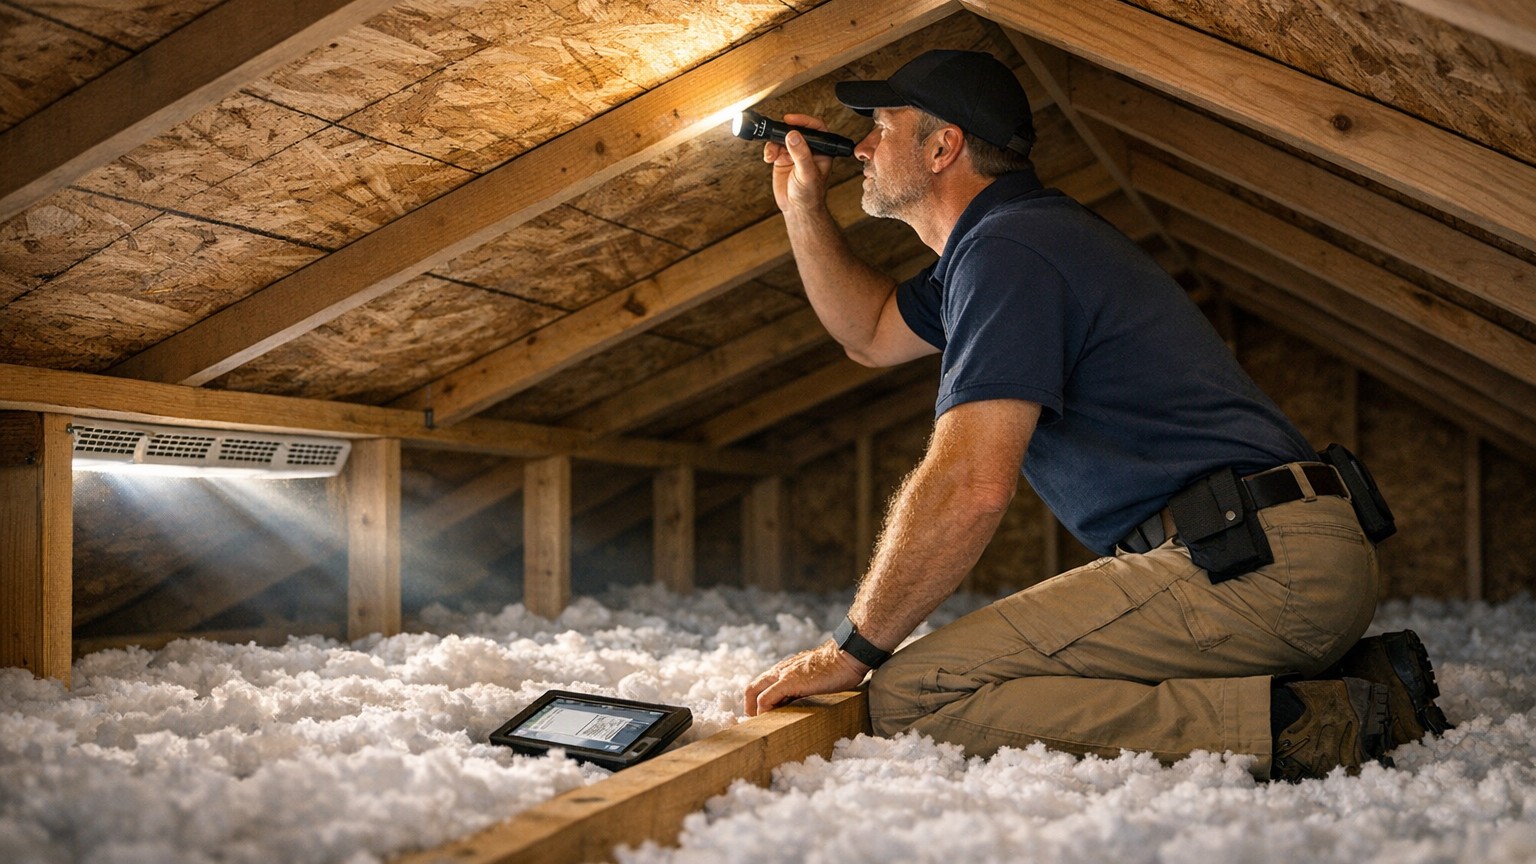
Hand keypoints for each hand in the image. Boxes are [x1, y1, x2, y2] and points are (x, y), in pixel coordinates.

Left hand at [744, 640, 869, 716]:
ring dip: (754, 711)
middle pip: (751, 689)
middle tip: (758, 725)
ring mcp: (782, 674)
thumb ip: (803, 690)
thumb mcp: (814, 681)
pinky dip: (763, 711)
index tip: (763, 718)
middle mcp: (779, 671)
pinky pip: (766, 698)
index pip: (760, 686)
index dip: (756, 703)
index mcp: (785, 671)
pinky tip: (772, 720)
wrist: (846, 656)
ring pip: (753, 691)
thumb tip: (799, 708)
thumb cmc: (837, 669)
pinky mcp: (788, 681)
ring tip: (763, 725)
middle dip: (749, 709)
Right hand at [765, 113, 834, 215]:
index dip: (805, 121)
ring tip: (772, 155)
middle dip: (785, 131)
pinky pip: (774, 148)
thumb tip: (793, 135)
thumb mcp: (807, 173)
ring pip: (783, 138)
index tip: (792, 120)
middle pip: (797, 131)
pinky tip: (769, 158)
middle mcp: (808, 150)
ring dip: (774, 143)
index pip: (816, 129)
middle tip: (777, 131)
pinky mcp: (782, 159)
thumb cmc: (810, 195)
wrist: (797, 209)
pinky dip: (769, 150)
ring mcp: (794, 154)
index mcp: (821, 151)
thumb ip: (801, 154)